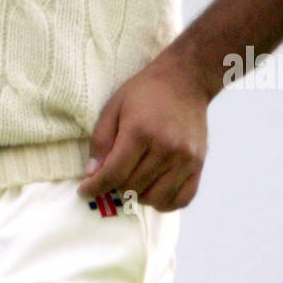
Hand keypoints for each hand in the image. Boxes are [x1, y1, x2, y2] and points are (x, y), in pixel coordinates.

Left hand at [78, 58, 208, 211]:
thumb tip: (92, 174)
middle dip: (114, 186)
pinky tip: (153, 190)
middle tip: (110, 176)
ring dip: (137, 195)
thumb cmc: (145, 92)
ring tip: (132, 181)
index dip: (95, 186)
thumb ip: (101, 141)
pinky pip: (181, 200)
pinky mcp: (198, 165)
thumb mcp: (114, 107)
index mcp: (140, 132)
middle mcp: (166, 148)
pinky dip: (163, 202)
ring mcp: (185, 159)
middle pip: (132, 187)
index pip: (114, 174)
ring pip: (154, 199)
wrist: (185, 80)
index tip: (84, 190)